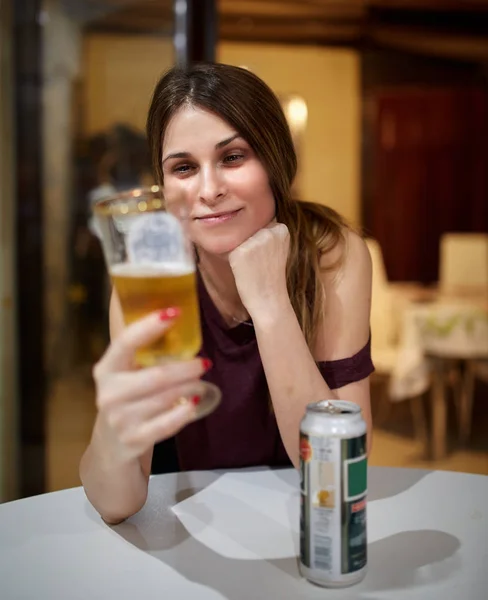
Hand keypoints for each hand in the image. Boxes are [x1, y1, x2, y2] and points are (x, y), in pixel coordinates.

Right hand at [92, 310, 209, 462]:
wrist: (110, 444)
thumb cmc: (126, 399)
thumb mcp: (125, 374)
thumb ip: (142, 353)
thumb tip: (178, 319)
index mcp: (106, 369)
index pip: (126, 342)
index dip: (150, 326)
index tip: (175, 312)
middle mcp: (109, 393)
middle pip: (156, 376)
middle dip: (185, 367)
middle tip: (204, 362)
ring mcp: (120, 419)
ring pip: (166, 398)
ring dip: (190, 387)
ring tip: (202, 381)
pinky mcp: (134, 439)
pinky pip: (167, 424)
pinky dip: (184, 412)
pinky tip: (196, 404)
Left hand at [229, 222, 289, 318]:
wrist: (269, 300)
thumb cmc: (270, 276)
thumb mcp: (278, 249)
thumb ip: (268, 234)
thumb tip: (246, 220)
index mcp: (281, 228)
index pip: (260, 225)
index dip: (260, 242)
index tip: (267, 257)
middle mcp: (269, 231)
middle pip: (248, 230)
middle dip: (249, 245)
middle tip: (259, 264)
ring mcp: (255, 240)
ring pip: (238, 239)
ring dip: (241, 252)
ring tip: (253, 267)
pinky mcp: (240, 251)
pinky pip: (228, 249)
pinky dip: (233, 260)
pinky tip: (245, 270)